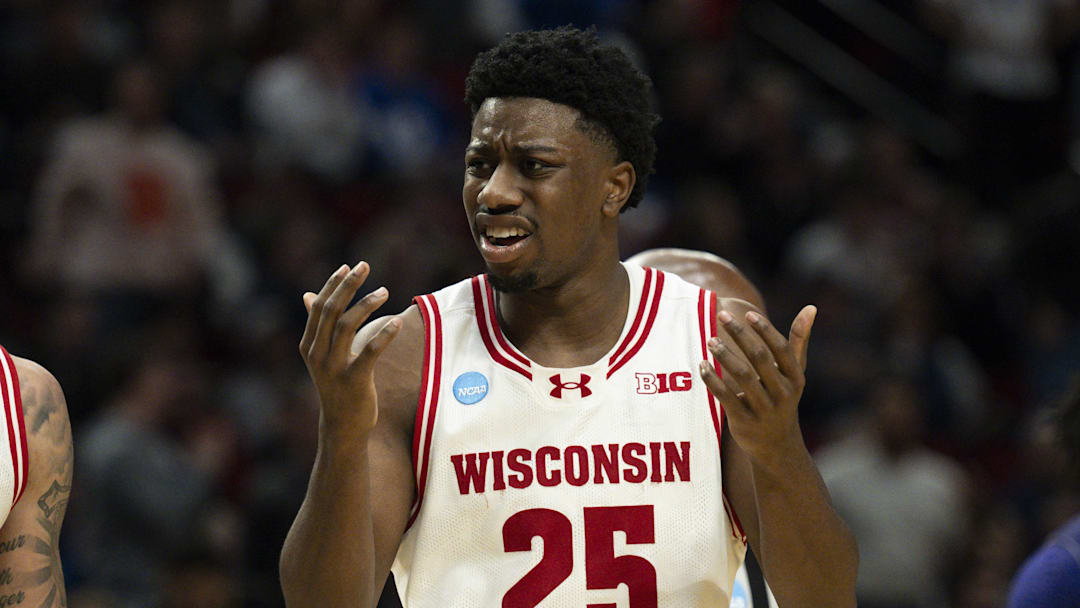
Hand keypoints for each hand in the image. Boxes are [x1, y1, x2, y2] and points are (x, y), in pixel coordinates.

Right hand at [299, 262, 400, 434]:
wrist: (343, 425)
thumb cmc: (337, 385)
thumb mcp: (323, 355)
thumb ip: (317, 325)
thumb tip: (307, 295)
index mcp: (309, 345)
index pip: (319, 307)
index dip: (334, 284)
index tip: (349, 266)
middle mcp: (317, 354)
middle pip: (331, 311)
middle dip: (348, 285)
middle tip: (365, 265)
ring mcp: (333, 368)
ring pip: (347, 326)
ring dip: (367, 304)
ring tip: (385, 291)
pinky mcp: (354, 380)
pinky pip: (370, 352)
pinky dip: (384, 334)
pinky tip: (398, 321)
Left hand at [698, 304, 815, 472]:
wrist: (777, 446)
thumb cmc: (783, 398)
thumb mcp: (794, 373)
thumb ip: (799, 340)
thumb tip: (811, 307)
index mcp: (795, 378)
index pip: (781, 349)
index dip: (766, 330)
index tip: (748, 314)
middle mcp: (782, 393)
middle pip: (760, 358)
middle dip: (740, 335)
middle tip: (722, 316)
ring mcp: (764, 408)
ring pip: (742, 376)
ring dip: (725, 355)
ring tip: (710, 340)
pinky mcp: (744, 421)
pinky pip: (726, 397)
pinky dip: (712, 380)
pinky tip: (702, 365)